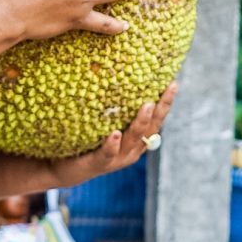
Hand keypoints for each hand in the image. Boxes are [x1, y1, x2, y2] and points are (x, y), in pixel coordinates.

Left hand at [48, 87, 177, 189]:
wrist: (67, 168)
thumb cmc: (89, 139)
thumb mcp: (106, 121)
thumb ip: (116, 107)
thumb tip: (119, 73)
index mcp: (138, 139)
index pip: (156, 119)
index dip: (166, 103)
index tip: (173, 83)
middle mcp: (132, 149)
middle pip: (151, 128)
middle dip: (160, 109)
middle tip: (168, 89)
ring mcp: (117, 158)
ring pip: (133, 139)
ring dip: (140, 122)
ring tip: (147, 106)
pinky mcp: (99, 164)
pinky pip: (107, 154)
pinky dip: (112, 144)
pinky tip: (115, 134)